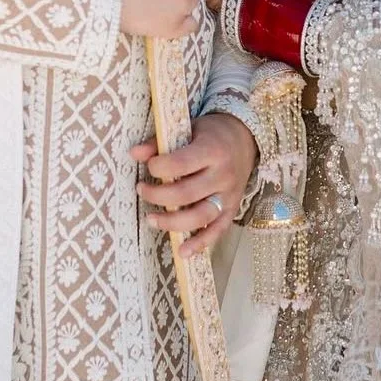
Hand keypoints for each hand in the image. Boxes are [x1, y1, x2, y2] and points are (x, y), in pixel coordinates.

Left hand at [132, 112, 257, 255]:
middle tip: (142, 190)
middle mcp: (222, 175)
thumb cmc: (211, 134)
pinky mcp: (232, 209)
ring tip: (150, 219)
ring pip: (200, 216)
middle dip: (158, 196)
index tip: (148, 166)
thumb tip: (134, 153)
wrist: (245, 139)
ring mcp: (228, 195)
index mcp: (211, 150)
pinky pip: (217, 231)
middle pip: (186, 194)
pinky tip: (182, 251)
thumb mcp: (188, 128)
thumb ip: (160, 142)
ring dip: (172, 222)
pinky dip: (200, 243)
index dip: (159, 167)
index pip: (181, 164)